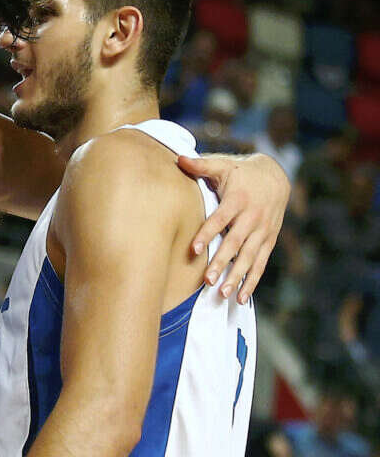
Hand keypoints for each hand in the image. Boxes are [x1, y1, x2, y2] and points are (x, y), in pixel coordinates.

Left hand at [178, 153, 289, 303]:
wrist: (277, 176)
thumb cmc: (241, 172)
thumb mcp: (223, 165)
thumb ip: (201, 165)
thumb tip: (178, 158)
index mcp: (238, 200)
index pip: (220, 219)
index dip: (207, 234)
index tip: (193, 249)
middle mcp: (253, 217)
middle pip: (236, 243)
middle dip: (222, 262)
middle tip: (208, 280)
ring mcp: (263, 231)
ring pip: (250, 257)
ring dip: (237, 276)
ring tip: (223, 293)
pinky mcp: (269, 240)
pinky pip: (261, 263)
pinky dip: (252, 281)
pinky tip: (241, 298)